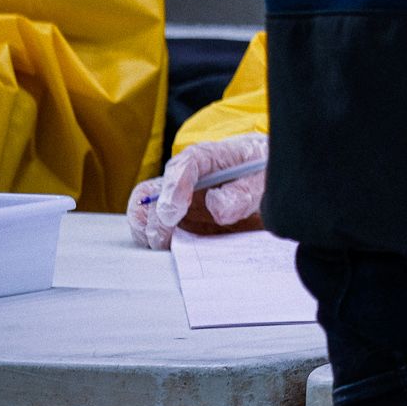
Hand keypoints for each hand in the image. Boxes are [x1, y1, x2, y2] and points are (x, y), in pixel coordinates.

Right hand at [126, 132, 268, 249]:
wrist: (261, 176)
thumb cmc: (260, 172)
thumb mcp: (262, 179)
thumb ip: (244, 192)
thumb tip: (218, 207)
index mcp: (208, 157)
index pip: (185, 165)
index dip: (174, 189)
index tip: (173, 213)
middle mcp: (184, 175)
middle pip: (154, 191)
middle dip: (156, 218)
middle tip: (165, 240)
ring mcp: (175, 195)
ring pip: (143, 206)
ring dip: (145, 228)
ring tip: (161, 246)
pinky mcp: (173, 214)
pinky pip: (148, 222)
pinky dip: (148, 236)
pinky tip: (164, 248)